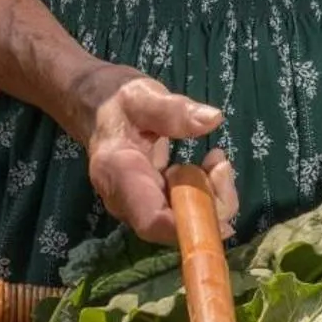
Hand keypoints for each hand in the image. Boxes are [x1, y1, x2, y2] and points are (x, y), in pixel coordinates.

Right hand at [65, 62, 239, 244]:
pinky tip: (210, 163)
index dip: (187, 226)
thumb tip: (213, 119)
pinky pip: (186, 209)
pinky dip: (206, 191)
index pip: (152, 219)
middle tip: (221, 164)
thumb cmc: (116, 101)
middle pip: (173, 226)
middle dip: (210, 204)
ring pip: (184, 221)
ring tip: (216, 158)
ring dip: (212, 196)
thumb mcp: (142, 95)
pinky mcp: (154, 202)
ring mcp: (141, 205)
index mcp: (118, 175)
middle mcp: (127, 201)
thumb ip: (174, 110)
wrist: (98, 109)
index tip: (224, 219)